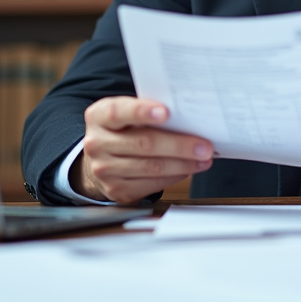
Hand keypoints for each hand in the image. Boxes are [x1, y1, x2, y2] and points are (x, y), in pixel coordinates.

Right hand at [71, 96, 212, 204]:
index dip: (142, 111)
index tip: (166, 112)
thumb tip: (186, 116)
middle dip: (179, 145)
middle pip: (143, 143)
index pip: (118, 112)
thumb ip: (148, 112)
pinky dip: (175, 176)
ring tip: (203, 158)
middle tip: (204, 145)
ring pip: (152, 167)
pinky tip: (188, 169)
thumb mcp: (126, 114)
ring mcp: (104, 169)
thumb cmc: (123, 129)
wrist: (101, 158)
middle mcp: (97, 143)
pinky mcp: (116, 190)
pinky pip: (152, 184)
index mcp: (99, 116)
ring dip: (183, 164)